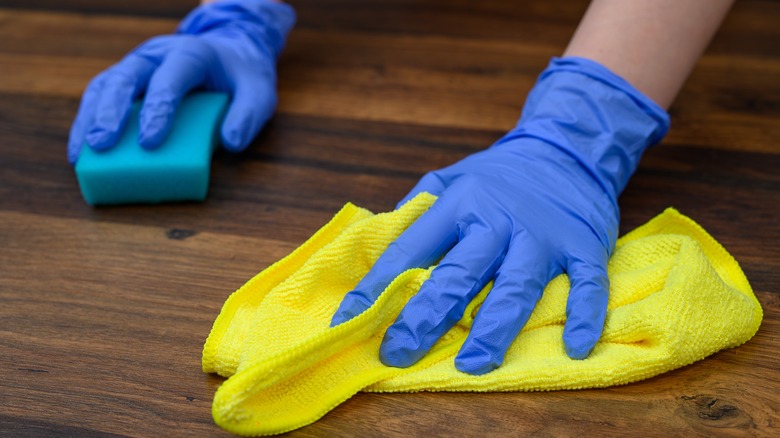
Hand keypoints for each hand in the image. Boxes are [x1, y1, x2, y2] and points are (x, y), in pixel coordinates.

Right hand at [67, 0, 294, 163]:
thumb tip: (231, 143)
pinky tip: (81, 150)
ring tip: (82, 153)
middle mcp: (157, 55)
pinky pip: (101, 97)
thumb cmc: (242, 78)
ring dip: (90, 117)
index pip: (169, 79)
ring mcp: (138, 66)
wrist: (231, 54)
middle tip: (102, 144)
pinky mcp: (127, 81)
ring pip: (105, 85)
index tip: (149, 142)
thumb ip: (249, 116)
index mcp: (191, 54)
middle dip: (111, 112)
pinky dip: (88, 120)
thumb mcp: (259, 93)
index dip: (157, 109)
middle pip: (126, 77)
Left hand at [330, 57, 669, 374]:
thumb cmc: (499, 174)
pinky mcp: (584, 245)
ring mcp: (542, 234)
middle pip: (458, 273)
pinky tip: (575, 347)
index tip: (350, 320)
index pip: (409, 249)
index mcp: (459, 203)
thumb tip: (380, 245)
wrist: (567, 147)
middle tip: (399, 352)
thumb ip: (418, 210)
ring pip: (515, 286)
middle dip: (425, 316)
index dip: (377, 286)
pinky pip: (587, 284)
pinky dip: (585, 315)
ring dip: (493, 329)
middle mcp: (498, 219)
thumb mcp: (451, 178)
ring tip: (471, 365)